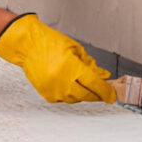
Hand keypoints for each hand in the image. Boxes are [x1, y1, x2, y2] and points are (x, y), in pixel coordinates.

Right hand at [0, 13, 116, 103]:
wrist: (28, 46)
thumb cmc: (50, 43)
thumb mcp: (76, 49)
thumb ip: (90, 65)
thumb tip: (103, 77)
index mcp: (72, 67)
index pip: (95, 84)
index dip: (106, 91)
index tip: (112, 95)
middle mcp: (62, 81)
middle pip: (87, 95)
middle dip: (96, 94)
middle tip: (102, 91)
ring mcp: (53, 89)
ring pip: (76, 99)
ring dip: (82, 93)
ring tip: (80, 81)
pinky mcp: (47, 94)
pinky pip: (64, 99)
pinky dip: (69, 93)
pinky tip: (67, 83)